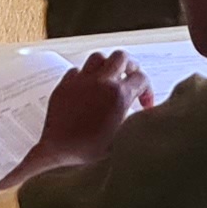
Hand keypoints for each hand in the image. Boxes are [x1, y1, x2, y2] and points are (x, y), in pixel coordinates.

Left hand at [36, 51, 156, 158]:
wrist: (59, 151)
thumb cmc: (89, 149)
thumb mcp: (121, 137)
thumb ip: (131, 121)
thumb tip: (137, 115)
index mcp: (118, 95)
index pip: (141, 78)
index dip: (147, 91)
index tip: (144, 104)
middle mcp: (100, 82)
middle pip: (121, 57)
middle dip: (130, 66)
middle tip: (131, 77)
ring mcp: (81, 81)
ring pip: (98, 57)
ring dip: (107, 65)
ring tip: (109, 78)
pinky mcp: (64, 85)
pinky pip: (77, 70)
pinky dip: (85, 75)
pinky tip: (87, 87)